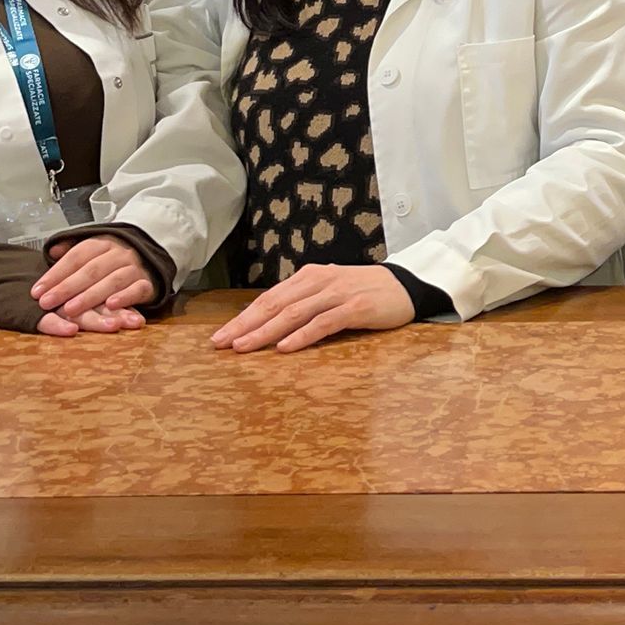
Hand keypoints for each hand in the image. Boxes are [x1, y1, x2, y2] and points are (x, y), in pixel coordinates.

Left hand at [32, 234, 156, 332]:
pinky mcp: (148, 283)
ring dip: (90, 296)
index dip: (56, 273)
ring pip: (112, 280)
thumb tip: (52, 251)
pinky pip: (137, 289)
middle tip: (47, 302)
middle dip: (67, 287)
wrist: (151, 259)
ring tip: (70, 309)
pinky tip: (111, 305)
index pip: (76, 256)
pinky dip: (125, 297)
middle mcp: (119, 254)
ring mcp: (134, 268)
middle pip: (91, 269)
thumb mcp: (94, 250)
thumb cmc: (114, 261)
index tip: (37, 290)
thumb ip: (72, 250)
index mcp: (103, 243)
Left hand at [212, 264, 415, 354]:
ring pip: (294, 313)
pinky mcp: (355, 307)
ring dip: (266, 331)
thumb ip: (303, 303)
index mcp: (309, 277)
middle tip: (221, 344)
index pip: (269, 299)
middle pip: (275, 304)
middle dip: (245, 325)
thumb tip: (268, 323)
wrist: (404, 285)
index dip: (243, 317)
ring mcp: (337, 293)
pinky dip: (302, 335)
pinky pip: (324, 322)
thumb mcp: (328, 292)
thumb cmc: (363, 292)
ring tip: (244, 347)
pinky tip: (285, 347)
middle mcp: (319, 281)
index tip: (220, 336)